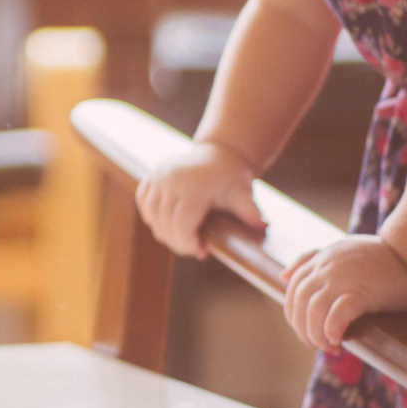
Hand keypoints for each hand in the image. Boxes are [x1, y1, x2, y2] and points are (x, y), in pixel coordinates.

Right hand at [135, 140, 264, 257]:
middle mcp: (170, 180)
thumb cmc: (231, 178)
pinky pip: (145, 206)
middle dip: (179, 243)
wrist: (218, 156)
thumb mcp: (243, 193)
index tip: (202, 252)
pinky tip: (170, 223)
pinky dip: (154, 219)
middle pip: (165, 225)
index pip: (180, 225)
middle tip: (195, 248)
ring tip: (184, 236)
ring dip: (166, 233)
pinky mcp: (150, 178)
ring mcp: (157, 178)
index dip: (188, 244)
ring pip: (153, 218)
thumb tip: (261, 224)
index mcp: (192, 186)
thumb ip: (249, 210)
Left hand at [283, 235, 406, 351]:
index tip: (307, 330)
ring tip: (329, 348)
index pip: (293, 289)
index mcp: (321, 259)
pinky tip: (338, 340)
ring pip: (313, 310)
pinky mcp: (364, 292)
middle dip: (302, 328)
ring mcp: (344, 279)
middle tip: (317, 345)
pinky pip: (338, 313)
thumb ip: (312, 259)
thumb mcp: (341, 249)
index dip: (294, 313)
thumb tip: (282, 275)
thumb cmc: (382, 255)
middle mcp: (327, 267)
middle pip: (298, 302)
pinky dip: (332, 329)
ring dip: (316, 334)